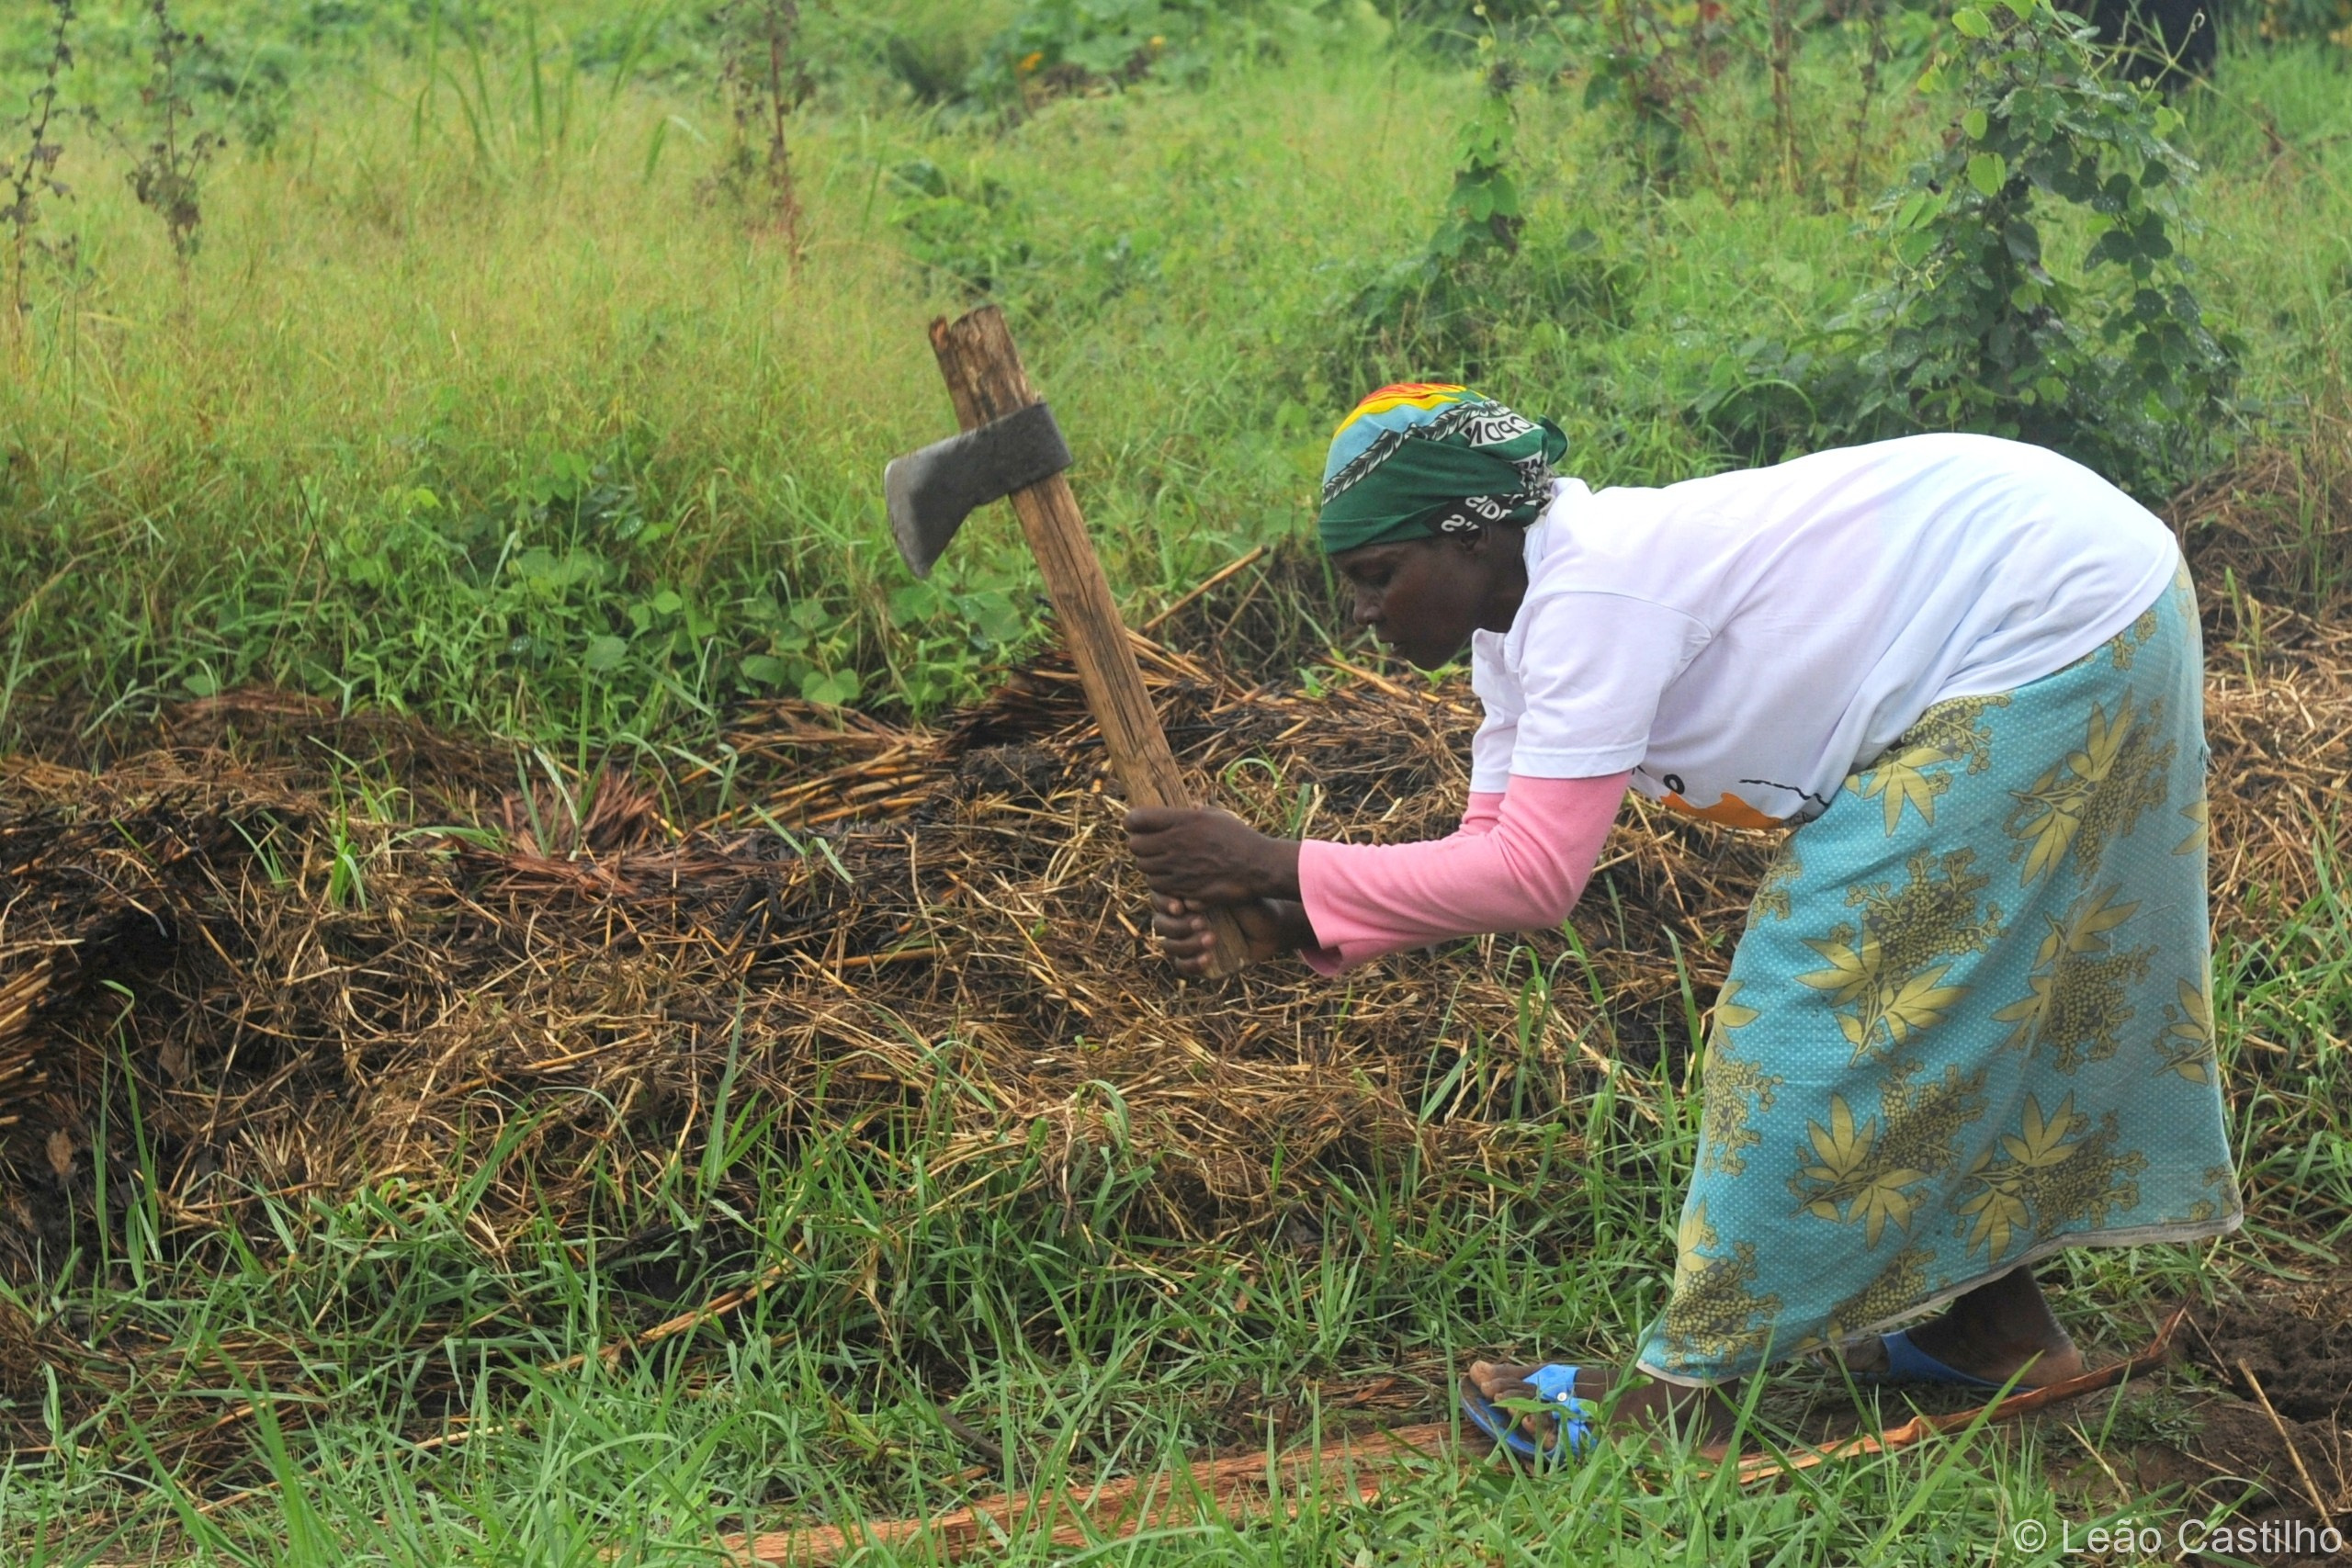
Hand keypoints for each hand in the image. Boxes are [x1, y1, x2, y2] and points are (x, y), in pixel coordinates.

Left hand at [1125, 807, 1301, 903]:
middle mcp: (1175, 843)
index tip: (1136, 824)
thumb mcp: (1218, 816)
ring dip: (1150, 866)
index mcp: (1181, 821)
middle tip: (1151, 846)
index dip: (1132, 822)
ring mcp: (1177, 868)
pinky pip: (1158, 886)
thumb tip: (1189, 806)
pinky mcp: (1182, 887)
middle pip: (1135, 846)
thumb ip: (1197, 811)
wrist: (1258, 867)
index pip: (1136, 818)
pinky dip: (1161, 882)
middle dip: (1140, 846)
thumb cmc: (1241, 838)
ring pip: (1144, 868)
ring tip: (1164, 863)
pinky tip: (1173, 878)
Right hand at [1150, 894, 1311, 975]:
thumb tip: (1189, 901)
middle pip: (1160, 923)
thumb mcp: (1236, 891)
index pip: (1160, 897)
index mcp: (1185, 896)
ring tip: (1212, 939)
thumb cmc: (1255, 903)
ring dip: (1186, 944)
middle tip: (1202, 922)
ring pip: (1168, 945)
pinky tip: (1208, 958)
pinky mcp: (1198, 960)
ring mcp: (1189, 940)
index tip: (1180, 906)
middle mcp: (1183, 918)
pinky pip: (1182, 965)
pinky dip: (1191, 963)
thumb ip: (1213, 893)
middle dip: (1177, 925)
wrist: (1275, 926)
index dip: (1163, 902)